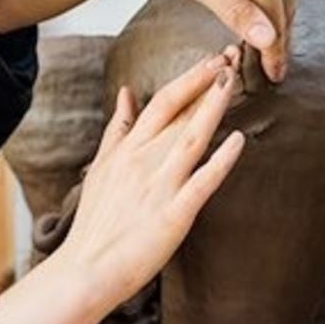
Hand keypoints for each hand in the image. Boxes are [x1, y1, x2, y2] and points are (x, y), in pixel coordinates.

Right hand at [55, 49, 245, 307]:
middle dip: (207, 81)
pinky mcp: (174, 214)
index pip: (162, 102)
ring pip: (192, 137)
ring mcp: (159, 186)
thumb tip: (128, 92)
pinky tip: (238, 140)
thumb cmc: (96, 223)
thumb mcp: (102, 167)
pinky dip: (221, 160)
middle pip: (179, 111)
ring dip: (213, 106)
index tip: (213, 58)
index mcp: (128, 150)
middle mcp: (143, 161)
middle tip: (233, 54)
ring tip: (234, 80)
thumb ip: (118, 130)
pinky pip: (201, 182)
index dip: (190, 77)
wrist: (86, 269)